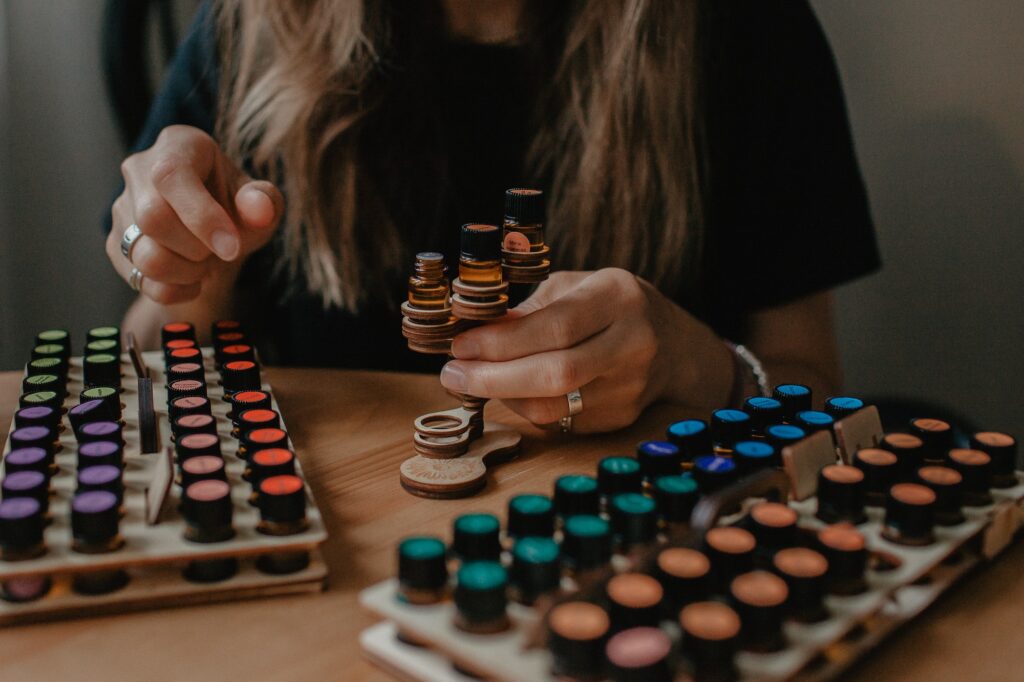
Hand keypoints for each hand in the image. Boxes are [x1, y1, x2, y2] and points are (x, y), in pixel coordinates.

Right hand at [106, 125, 283, 304]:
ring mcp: (122, 208)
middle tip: (222, 251)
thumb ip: (264, 201)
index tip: (232, 247)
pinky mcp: (115, 244)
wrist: (216, 237)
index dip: (202, 217)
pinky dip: (175, 290)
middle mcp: (139, 170)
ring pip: (142, 254)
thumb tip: (258, 208)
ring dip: (186, 272)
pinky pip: (139, 278)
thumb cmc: (238, 210)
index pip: (171, 175)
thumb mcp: (261, 202)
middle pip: (152, 218)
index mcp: (178, 145)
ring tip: (206, 264)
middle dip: (196, 248)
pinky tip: (194, 279)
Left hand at [440, 268, 733, 432]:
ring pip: (555, 407)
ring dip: (502, 398)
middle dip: (493, 378)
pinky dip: (524, 409)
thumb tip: (470, 331)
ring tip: (469, 382)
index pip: (556, 326)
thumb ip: (529, 308)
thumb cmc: (611, 306)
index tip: (460, 344)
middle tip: (452, 374)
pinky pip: (560, 422)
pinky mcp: (620, 419)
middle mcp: (632, 344)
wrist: (675, 347)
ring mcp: (630, 388)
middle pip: (556, 373)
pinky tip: (506, 392)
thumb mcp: (575, 287)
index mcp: (619, 298)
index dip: (502, 340)